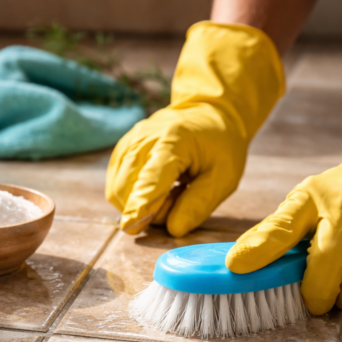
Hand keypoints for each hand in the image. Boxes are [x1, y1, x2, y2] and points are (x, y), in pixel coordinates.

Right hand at [106, 21, 283, 236]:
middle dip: (148, 210)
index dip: (141, 204)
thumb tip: (174, 229)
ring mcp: (128, 143)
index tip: (130, 227)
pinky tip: (158, 187)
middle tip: (179, 198)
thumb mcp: (225, 176)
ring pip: (117, 190)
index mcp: (173, 141)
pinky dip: (134, 196)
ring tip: (171, 191)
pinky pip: (116, 186)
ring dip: (140, 204)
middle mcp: (143, 139)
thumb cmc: (219, 145)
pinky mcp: (121, 151)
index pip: (151, 178)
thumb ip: (200, 203)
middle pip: (127, 189)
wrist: (207, 112)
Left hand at [226, 57, 341, 314]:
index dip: (259, 249)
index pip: (280, 225)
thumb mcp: (303, 208)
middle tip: (319, 305)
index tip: (237, 268)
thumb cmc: (338, 200)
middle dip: (320, 292)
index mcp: (309, 199)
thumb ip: (273, 235)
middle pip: (327, 259)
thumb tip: (235, 264)